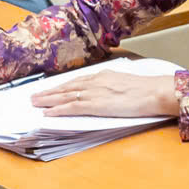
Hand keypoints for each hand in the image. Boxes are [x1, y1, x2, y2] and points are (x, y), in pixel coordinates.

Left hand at [28, 68, 179, 117]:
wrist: (154, 92)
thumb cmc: (147, 89)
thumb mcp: (126, 82)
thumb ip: (113, 85)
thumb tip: (109, 92)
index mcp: (103, 75)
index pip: (77, 81)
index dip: (62, 86)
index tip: (52, 89)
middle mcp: (95, 81)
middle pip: (67, 87)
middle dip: (50, 92)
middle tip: (34, 96)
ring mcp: (94, 92)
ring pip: (64, 96)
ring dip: (48, 100)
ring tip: (35, 103)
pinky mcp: (94, 105)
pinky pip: (71, 107)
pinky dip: (57, 110)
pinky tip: (48, 113)